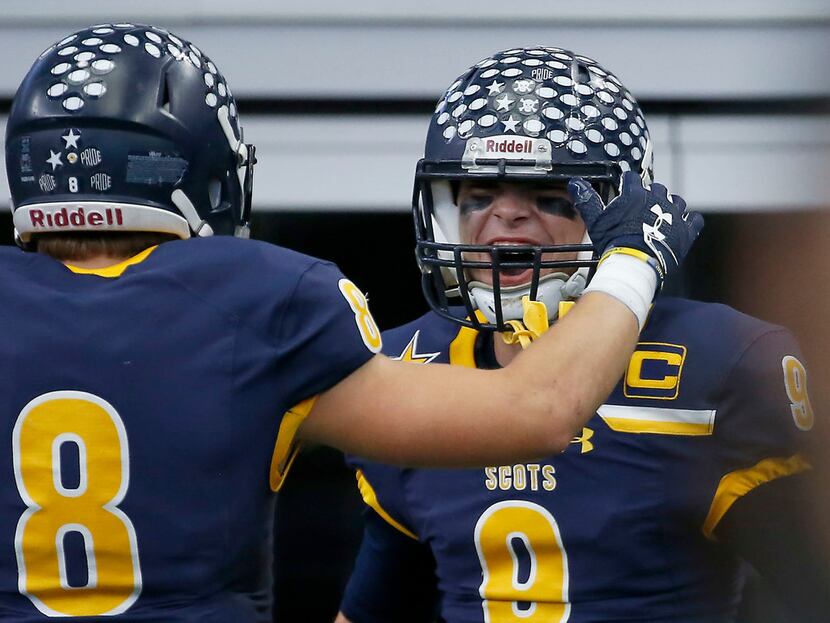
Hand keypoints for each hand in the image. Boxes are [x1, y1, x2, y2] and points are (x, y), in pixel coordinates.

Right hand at [568, 172, 703, 280]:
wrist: (634, 264)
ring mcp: (674, 214)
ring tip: (661, 217)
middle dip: (650, 195)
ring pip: (676, 202)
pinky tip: (683, 225)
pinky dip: (689, 222)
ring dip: (669, 206)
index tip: (625, 188)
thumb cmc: (614, 242)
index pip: (632, 178)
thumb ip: (587, 200)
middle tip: (641, 208)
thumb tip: (575, 183)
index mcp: (635, 194)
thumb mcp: (595, 221)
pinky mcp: (686, 231)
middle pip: (656, 188)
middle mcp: (658, 199)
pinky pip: (694, 221)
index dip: (628, 183)